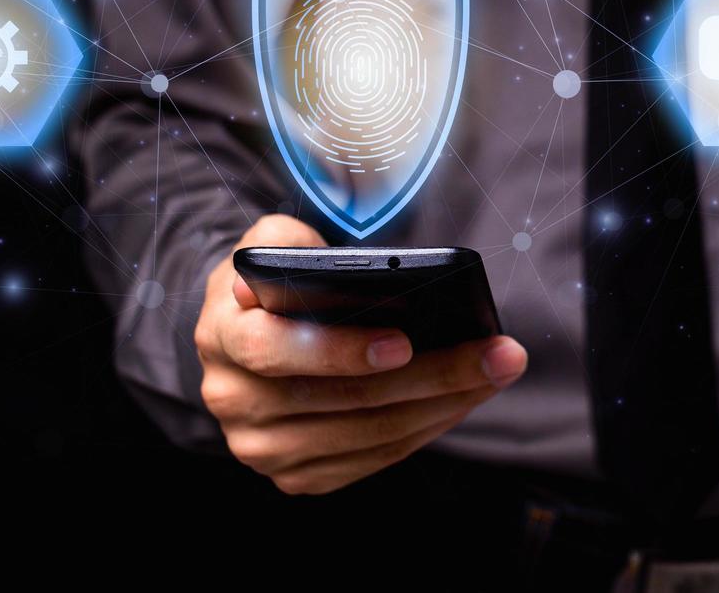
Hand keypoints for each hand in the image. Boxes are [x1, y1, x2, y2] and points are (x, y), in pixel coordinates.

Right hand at [193, 214, 528, 494]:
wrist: (245, 338)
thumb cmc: (272, 285)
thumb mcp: (268, 244)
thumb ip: (286, 242)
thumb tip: (319, 264)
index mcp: (221, 337)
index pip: (276, 349)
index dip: (339, 350)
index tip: (404, 342)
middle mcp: (234, 401)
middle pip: (343, 399)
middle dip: (431, 376)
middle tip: (496, 354)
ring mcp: (264, 448)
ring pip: (368, 436)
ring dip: (444, 406)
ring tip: (497, 372)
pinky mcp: (296, 476)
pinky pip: (373, 460)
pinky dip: (427, 430)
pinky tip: (465, 400)